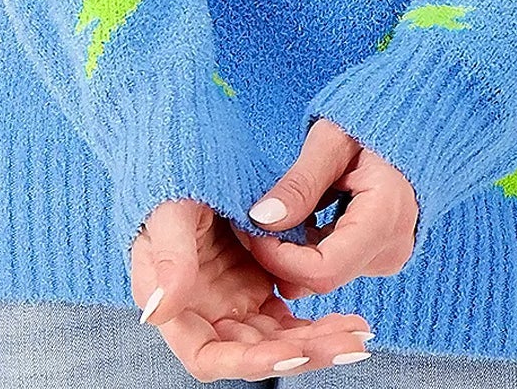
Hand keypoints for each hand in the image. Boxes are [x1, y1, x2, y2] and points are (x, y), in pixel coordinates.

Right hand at [129, 196, 373, 379]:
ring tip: (357, 334)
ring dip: (317, 343)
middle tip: (345, 344)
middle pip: (254, 354)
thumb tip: (159, 311)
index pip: (208, 355)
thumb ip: (169, 255)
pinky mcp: (259, 287)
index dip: (249, 361)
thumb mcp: (171, 209)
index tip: (291, 353)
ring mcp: (234, 303)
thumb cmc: (173, 181)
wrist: (196, 155)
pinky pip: (290, 318)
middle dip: (300, 353)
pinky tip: (349, 323)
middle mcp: (206, 314)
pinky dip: (318, 324)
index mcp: (176, 304)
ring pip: (278, 340)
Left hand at [231, 118, 419, 300]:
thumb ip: (300, 183)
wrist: (408, 126)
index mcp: (385, 217)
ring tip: (274, 213)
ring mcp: (386, 256)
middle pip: (321, 277)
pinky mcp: (377, 256)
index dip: (279, 259)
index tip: (252, 229)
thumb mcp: (331, 141)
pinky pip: (333, 264)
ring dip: (291, 251)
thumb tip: (261, 219)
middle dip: (279, 255)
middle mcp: (390, 249)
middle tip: (252, 219)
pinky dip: (307, 247)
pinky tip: (298, 218)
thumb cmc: (370, 124)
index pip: (323, 271)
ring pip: (323, 274)